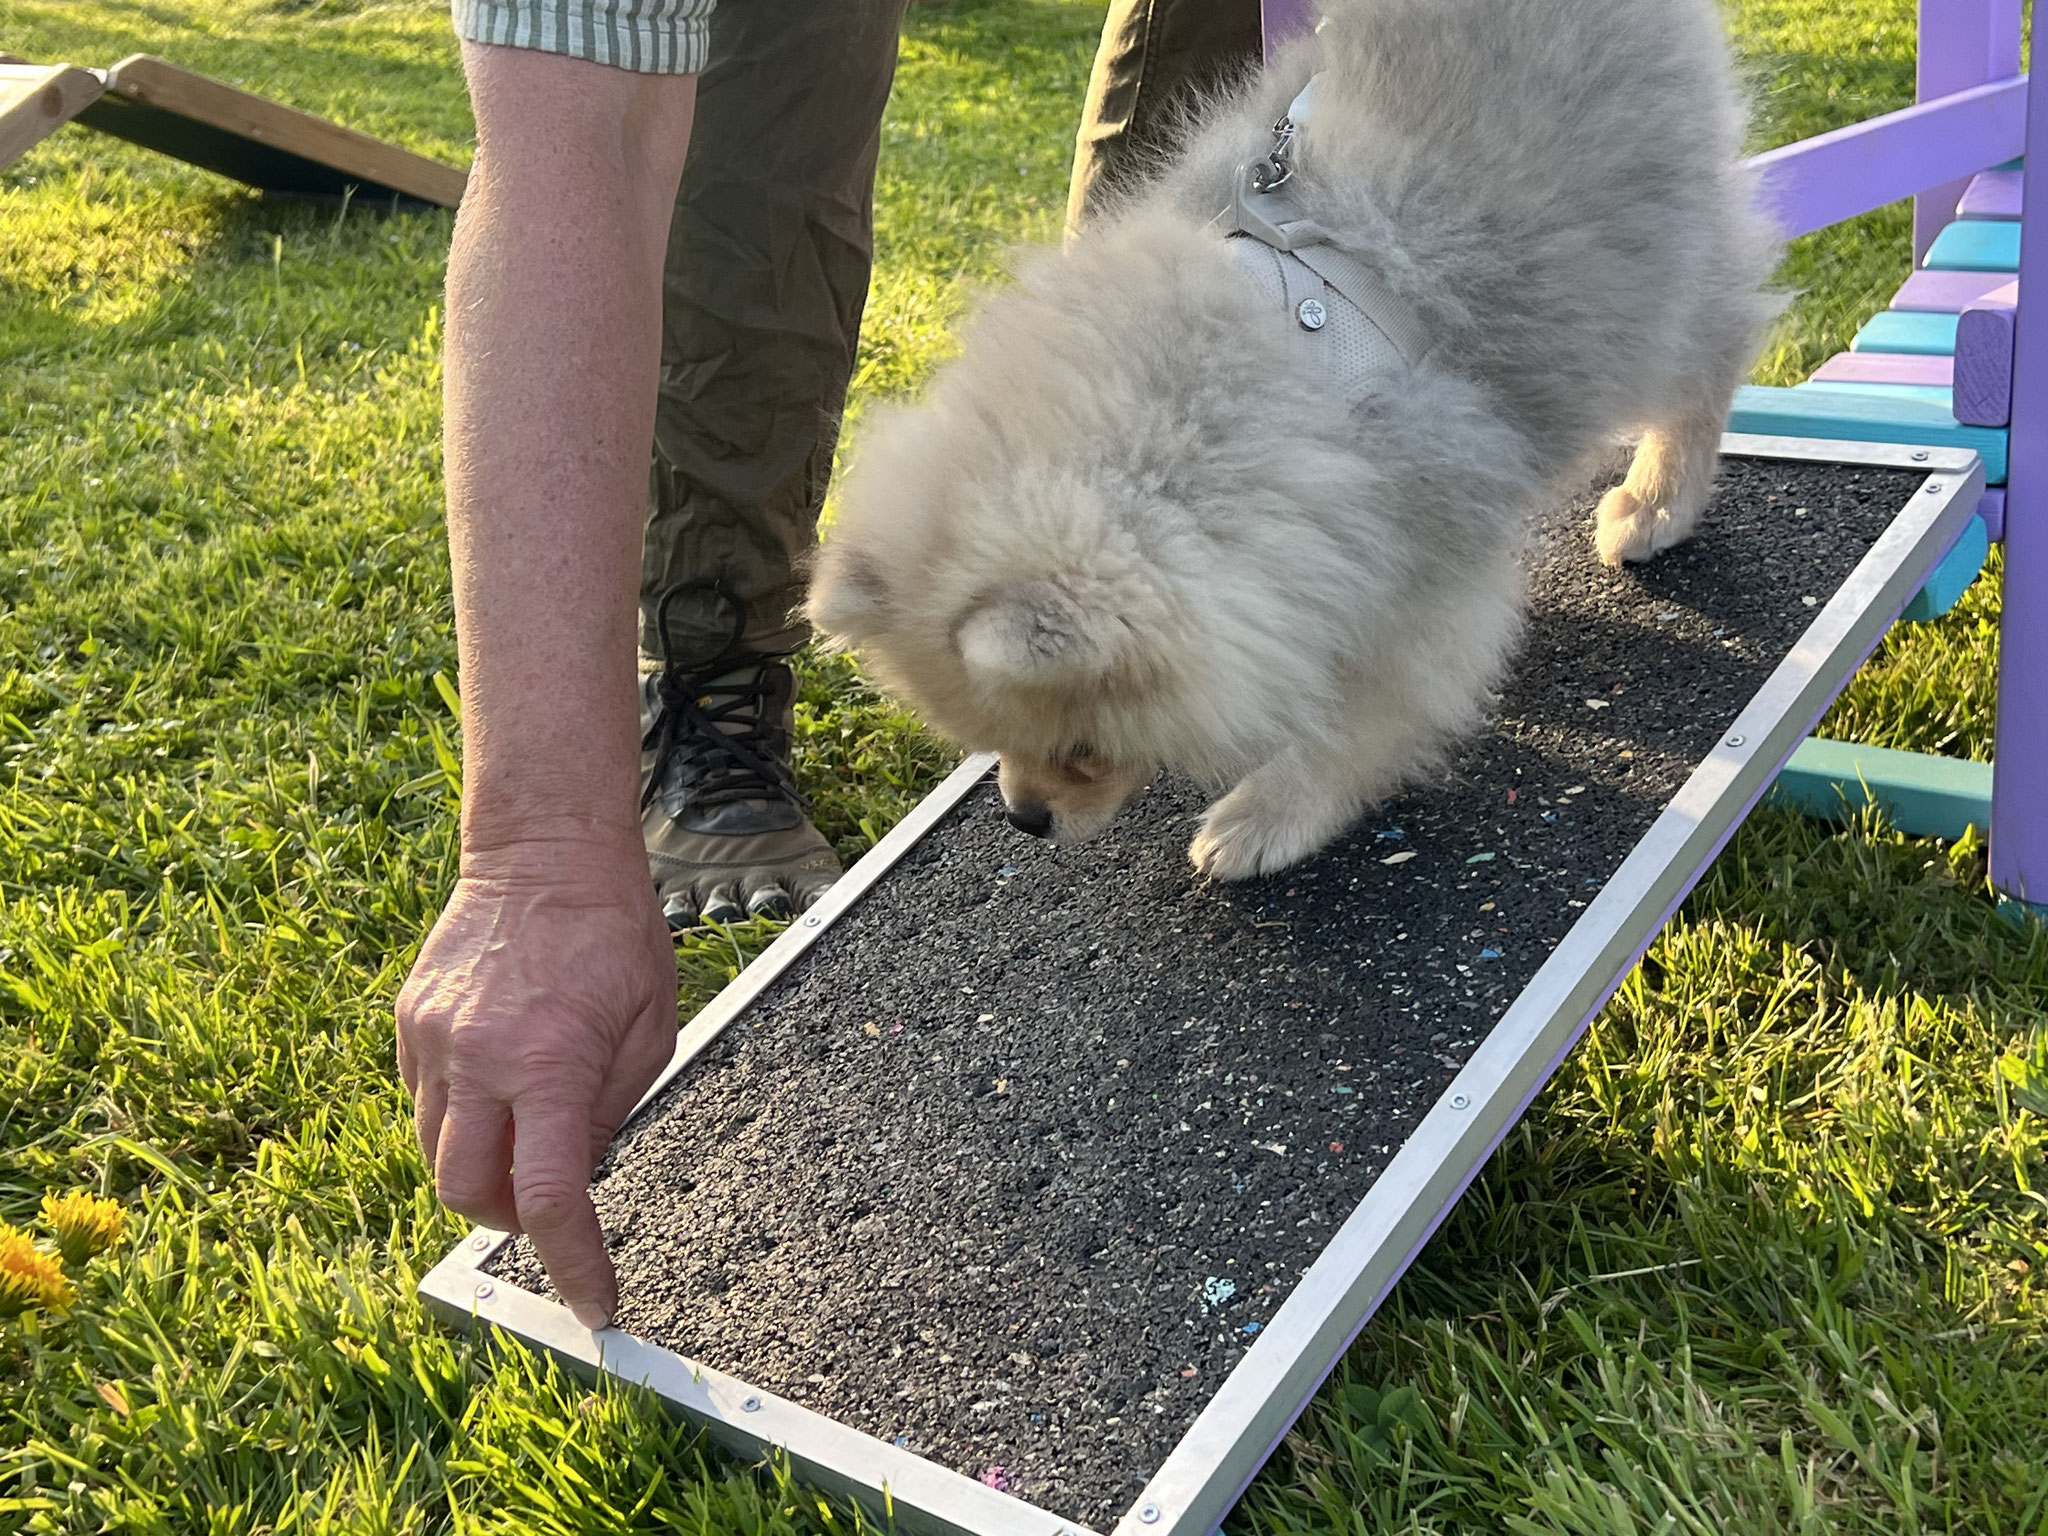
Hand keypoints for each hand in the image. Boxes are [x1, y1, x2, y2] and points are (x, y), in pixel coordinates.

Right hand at [397, 843, 677, 1328]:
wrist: (545, 852)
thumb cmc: (616, 931)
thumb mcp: (652, 1028)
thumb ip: (612, 1112)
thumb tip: (578, 1177)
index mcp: (549, 1063)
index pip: (550, 1198)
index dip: (573, 1264)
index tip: (593, 1303)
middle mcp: (477, 1058)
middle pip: (466, 1194)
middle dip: (508, 1219)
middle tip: (548, 1199)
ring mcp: (433, 1039)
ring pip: (432, 1155)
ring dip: (480, 1170)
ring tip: (526, 1131)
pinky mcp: (409, 1022)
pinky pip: (422, 1103)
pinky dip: (458, 1120)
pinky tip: (498, 1087)